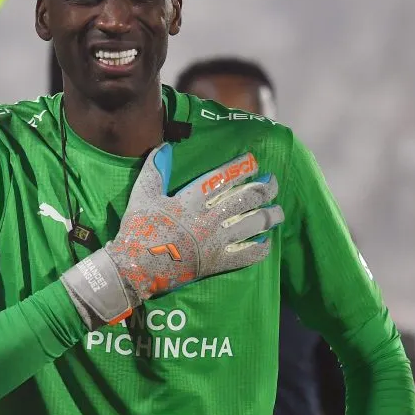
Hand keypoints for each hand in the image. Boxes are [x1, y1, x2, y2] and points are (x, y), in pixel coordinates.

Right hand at [61, 142, 283, 328]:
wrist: (136, 267)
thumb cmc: (138, 229)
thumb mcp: (142, 195)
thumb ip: (155, 169)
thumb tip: (166, 147)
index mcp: (191, 199)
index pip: (222, 178)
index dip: (240, 167)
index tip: (253, 161)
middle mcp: (209, 218)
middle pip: (246, 199)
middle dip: (264, 188)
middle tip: (273, 183)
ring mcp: (216, 241)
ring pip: (253, 224)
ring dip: (270, 216)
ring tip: (279, 211)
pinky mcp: (218, 263)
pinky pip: (247, 255)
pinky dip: (260, 248)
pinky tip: (266, 242)